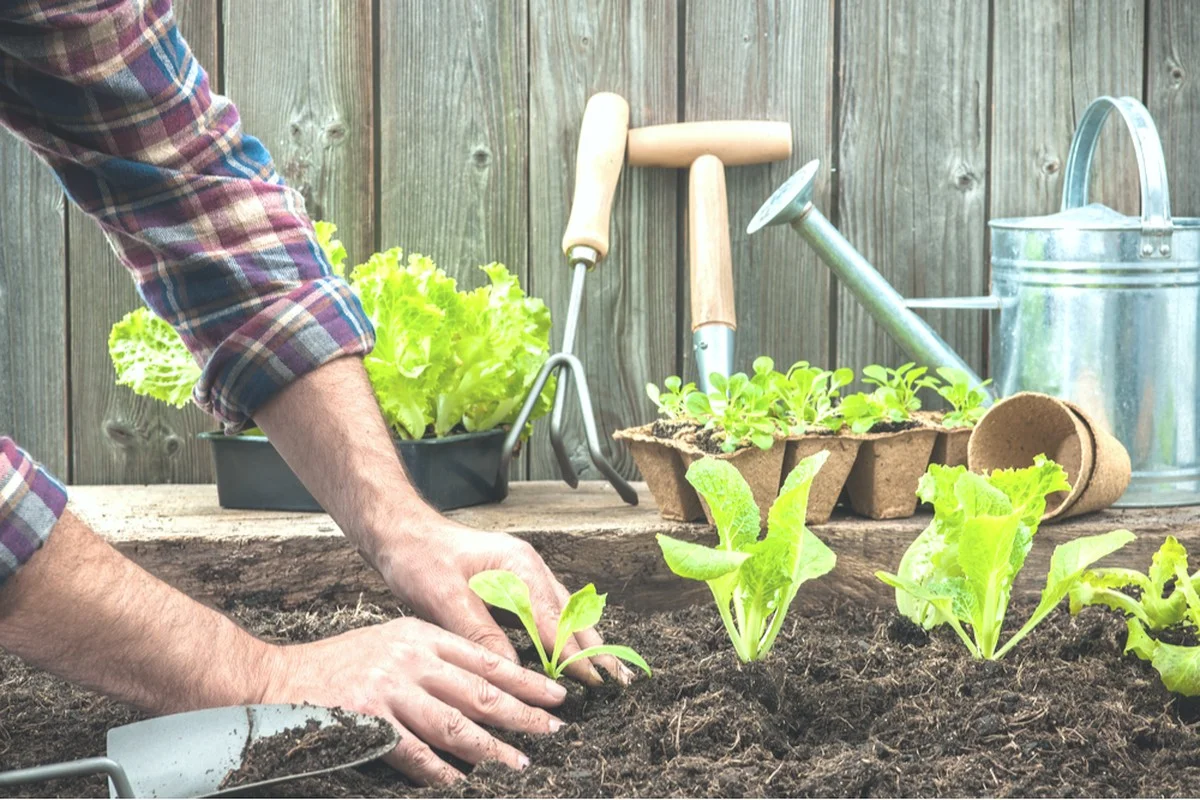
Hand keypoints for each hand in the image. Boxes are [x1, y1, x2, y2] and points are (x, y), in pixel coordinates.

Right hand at [260, 616, 565, 784]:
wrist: (279, 679)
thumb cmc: (340, 665)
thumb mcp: (392, 643)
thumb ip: (433, 659)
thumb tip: (483, 687)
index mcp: (421, 636)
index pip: (485, 659)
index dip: (525, 679)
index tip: (555, 695)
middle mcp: (410, 658)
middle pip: (479, 690)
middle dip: (522, 713)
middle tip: (553, 731)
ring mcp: (390, 689)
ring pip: (455, 724)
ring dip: (491, 748)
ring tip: (519, 763)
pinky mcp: (368, 721)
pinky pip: (414, 752)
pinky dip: (440, 770)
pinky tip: (460, 782)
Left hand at [376, 519, 633, 685]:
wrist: (401, 532)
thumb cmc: (419, 558)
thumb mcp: (444, 597)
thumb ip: (480, 633)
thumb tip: (510, 671)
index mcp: (518, 565)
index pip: (554, 619)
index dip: (573, 654)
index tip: (594, 681)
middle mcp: (529, 567)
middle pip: (571, 614)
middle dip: (595, 648)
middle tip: (619, 681)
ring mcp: (524, 574)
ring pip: (564, 613)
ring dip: (585, 642)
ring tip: (608, 671)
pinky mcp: (514, 583)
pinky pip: (548, 612)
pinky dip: (563, 634)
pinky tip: (572, 653)